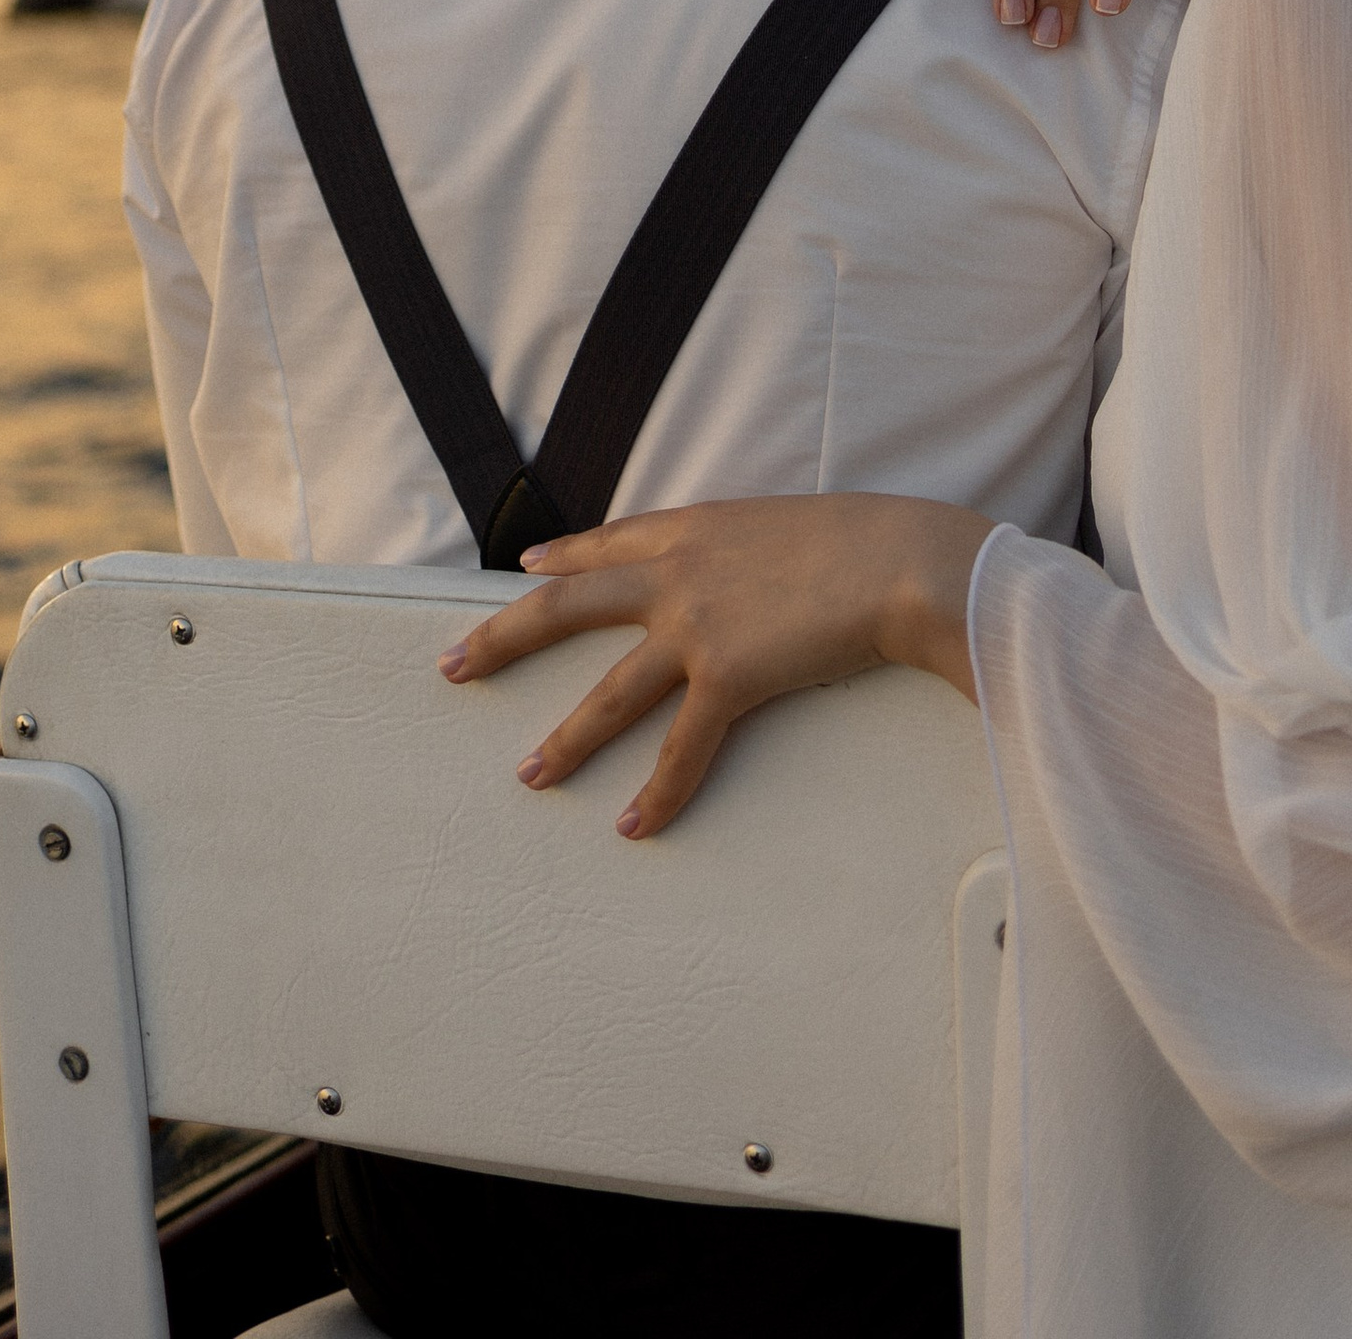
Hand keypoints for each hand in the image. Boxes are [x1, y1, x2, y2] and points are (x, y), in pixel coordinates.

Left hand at [441, 494, 990, 836]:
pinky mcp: (728, 676)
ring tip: (528, 775)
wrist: (899, 559)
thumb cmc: (868, 540)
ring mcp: (696, 624)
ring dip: (565, 739)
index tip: (524, 566)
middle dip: (502, 639)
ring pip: (608, 692)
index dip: (561, 556)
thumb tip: (755, 573)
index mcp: (694, 527)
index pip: (608, 543)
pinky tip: (631, 825)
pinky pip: (681, 749)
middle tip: (452, 666)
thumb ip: (753, 550)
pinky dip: (656, 794)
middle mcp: (678, 571)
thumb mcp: (790, 526)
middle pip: (566, 606)